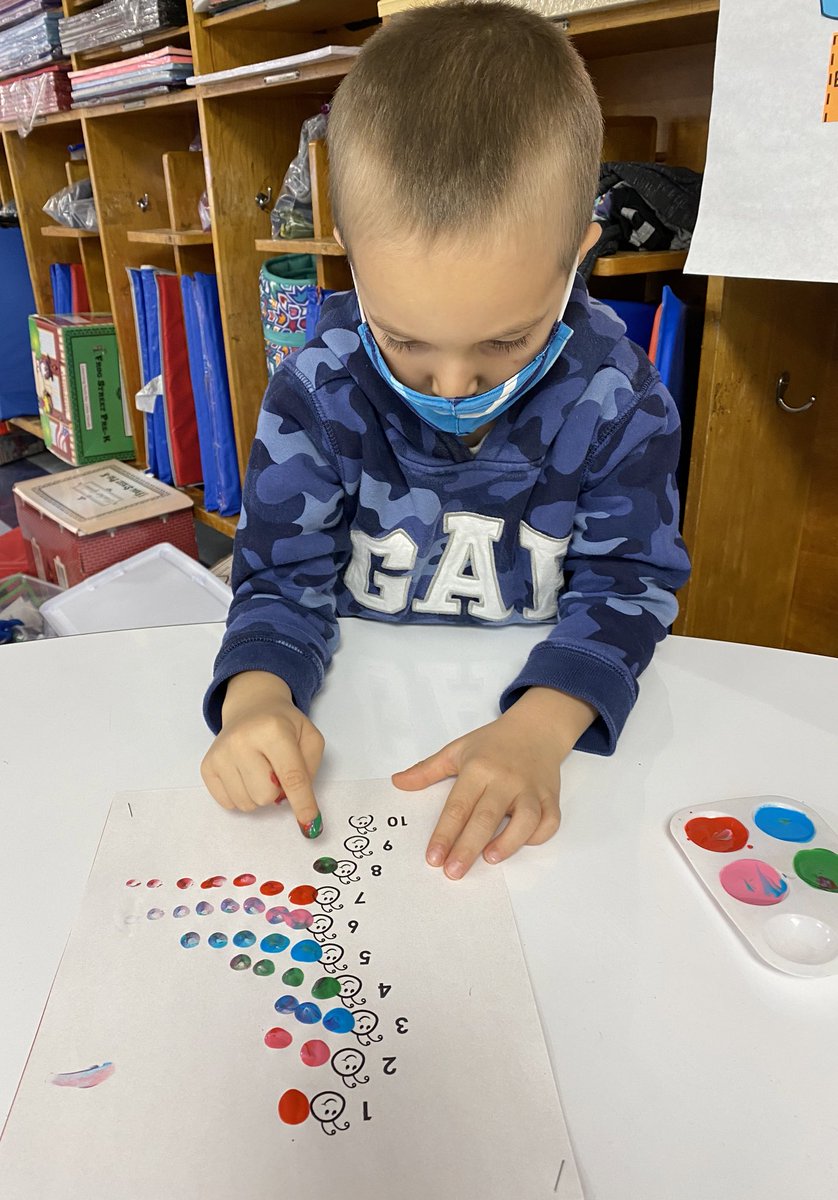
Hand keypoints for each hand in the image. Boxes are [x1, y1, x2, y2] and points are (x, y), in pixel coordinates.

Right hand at [201, 671, 324, 836]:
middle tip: (276, 771)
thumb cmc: (284, 725)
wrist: (251, 707)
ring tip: (260, 771)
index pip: (291, 775)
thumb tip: (295, 803)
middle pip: (266, 795)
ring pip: (247, 803)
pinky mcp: (207, 766)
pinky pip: (229, 803)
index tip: (310, 825)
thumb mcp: (309, 737)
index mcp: (273, 729)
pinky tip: (245, 774)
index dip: (303, 803)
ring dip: (259, 795)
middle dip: (277, 791)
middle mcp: (242, 740)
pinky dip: (242, 795)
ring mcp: (221, 754)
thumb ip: (310, 770)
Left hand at [392, 688, 595, 878]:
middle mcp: (505, 779)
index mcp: (478, 768)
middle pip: (486, 817)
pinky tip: (520, 843)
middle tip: (453, 871)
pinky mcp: (551, 796)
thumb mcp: (457, 750)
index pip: (458, 806)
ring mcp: (531, 789)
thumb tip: (398, 782)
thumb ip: (427, 770)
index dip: (444, 834)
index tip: (433, 857)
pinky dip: (538, 835)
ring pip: (525, 820)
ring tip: (489, 859)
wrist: (535, 728)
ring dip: (508, 842)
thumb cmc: (493, 743)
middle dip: (468, 847)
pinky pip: (549, 821)